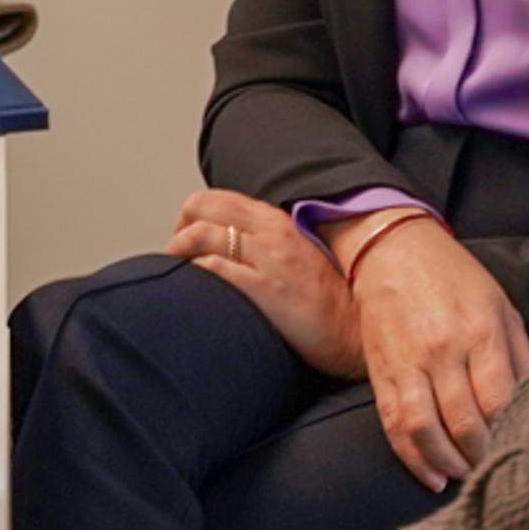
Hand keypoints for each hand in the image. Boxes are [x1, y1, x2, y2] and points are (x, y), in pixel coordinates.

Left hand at [166, 189, 361, 376]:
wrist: (354, 331)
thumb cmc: (324, 300)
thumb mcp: (294, 254)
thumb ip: (263, 242)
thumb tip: (224, 244)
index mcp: (276, 220)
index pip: (216, 198)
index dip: (190, 218)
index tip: (186, 242)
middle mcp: (271, 231)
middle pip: (201, 206)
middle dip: (177, 229)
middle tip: (175, 256)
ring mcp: (268, 258)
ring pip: (201, 233)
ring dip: (176, 251)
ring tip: (174, 272)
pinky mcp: (266, 288)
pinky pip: (215, 268)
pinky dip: (194, 273)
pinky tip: (194, 287)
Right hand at [344, 217, 528, 489]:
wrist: (392, 249)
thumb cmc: (455, 279)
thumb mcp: (500, 306)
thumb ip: (519, 357)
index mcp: (481, 331)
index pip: (499, 401)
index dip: (510, 436)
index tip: (520, 451)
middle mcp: (442, 349)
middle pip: (464, 423)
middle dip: (482, 457)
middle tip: (496, 469)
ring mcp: (407, 362)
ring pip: (425, 430)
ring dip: (449, 465)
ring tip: (466, 475)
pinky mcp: (381, 372)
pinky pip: (394, 425)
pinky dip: (413, 459)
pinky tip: (434, 477)